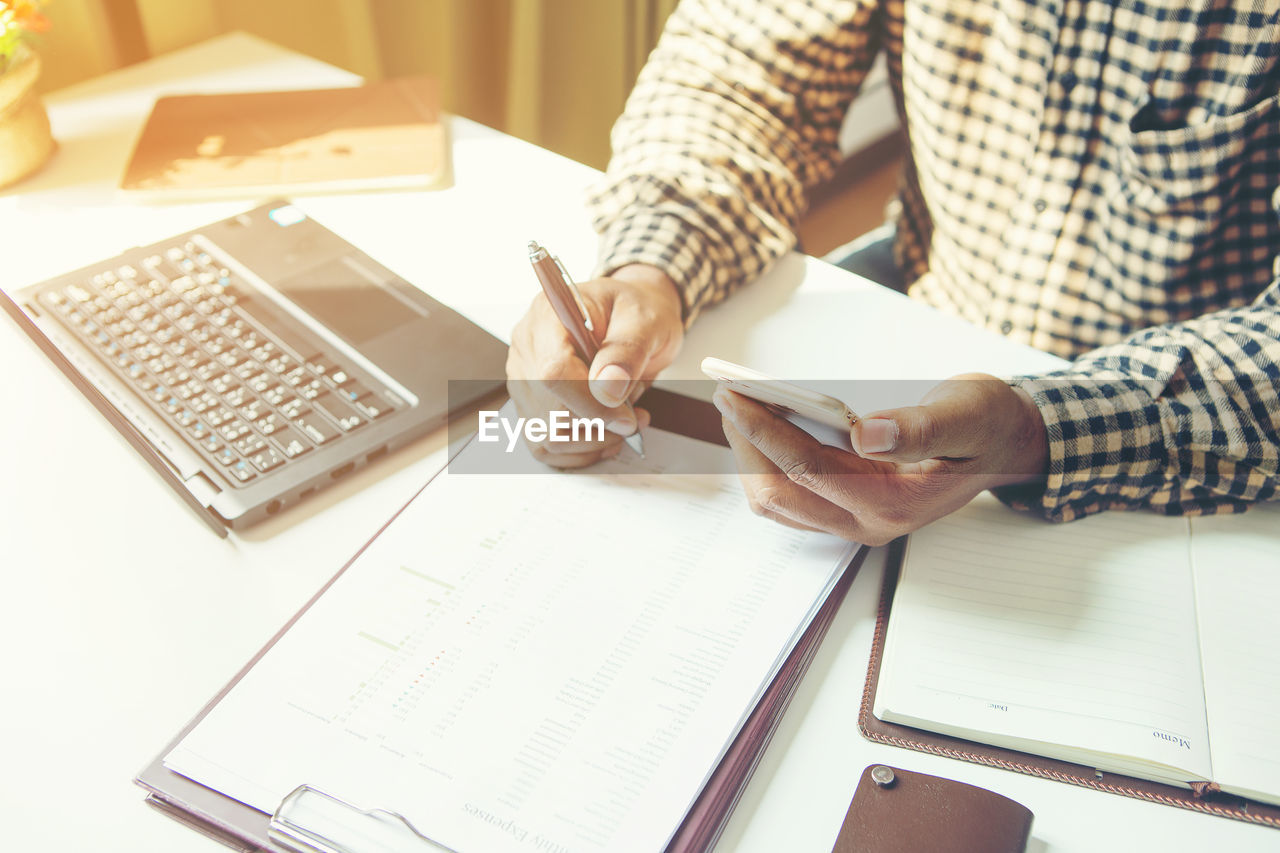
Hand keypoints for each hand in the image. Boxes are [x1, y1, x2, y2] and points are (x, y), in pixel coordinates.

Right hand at [507, 263, 683, 466]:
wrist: (632, 316)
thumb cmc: (637, 312)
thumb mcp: (646, 321)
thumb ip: (627, 351)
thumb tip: (607, 390)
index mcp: (550, 315)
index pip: (553, 373)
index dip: (589, 406)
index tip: (625, 418)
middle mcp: (528, 346)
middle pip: (547, 411)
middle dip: (598, 427)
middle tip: (635, 418)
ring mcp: (524, 376)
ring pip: (544, 435)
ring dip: (590, 442)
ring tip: (624, 425)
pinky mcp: (531, 401)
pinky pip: (544, 443)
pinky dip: (578, 451)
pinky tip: (604, 436)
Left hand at [712, 374, 1048, 544]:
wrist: (1006, 445)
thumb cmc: (986, 425)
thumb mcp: (967, 414)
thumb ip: (922, 427)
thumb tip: (866, 434)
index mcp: (895, 503)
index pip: (809, 469)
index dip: (765, 431)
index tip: (734, 395)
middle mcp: (869, 523)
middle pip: (780, 494)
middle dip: (747, 444)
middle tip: (729, 396)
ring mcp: (855, 522)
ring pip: (778, 502)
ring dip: (751, 458)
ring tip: (739, 409)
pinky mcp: (847, 512)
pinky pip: (790, 498)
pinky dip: (767, 464)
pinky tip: (763, 429)